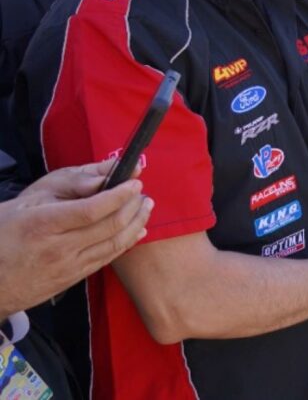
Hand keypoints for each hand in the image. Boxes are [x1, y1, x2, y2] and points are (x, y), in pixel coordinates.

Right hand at [0, 159, 152, 318]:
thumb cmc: (4, 231)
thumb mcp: (29, 198)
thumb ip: (70, 183)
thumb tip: (105, 175)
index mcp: (43, 224)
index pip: (93, 209)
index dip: (119, 195)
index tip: (134, 182)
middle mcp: (58, 248)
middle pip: (110, 227)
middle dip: (133, 207)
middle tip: (142, 193)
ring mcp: (67, 267)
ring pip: (114, 245)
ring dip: (136, 224)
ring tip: (146, 207)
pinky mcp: (73, 279)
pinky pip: (107, 259)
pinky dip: (126, 243)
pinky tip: (137, 230)